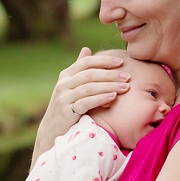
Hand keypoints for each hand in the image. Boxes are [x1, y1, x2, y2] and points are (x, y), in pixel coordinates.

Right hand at [32, 47, 130, 164]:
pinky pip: (86, 102)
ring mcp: (64, 97)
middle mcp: (63, 84)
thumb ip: (80, 70)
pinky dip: (101, 98)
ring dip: (109, 86)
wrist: (52, 130)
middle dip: (111, 74)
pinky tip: (113, 97)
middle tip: (127, 76)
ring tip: (125, 87)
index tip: (121, 62)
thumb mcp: (71, 86)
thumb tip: (87, 49)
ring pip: (90, 87)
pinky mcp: (67, 111)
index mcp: (66, 75)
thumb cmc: (66, 107)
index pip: (86, 62)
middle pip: (90, 74)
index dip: (104, 61)